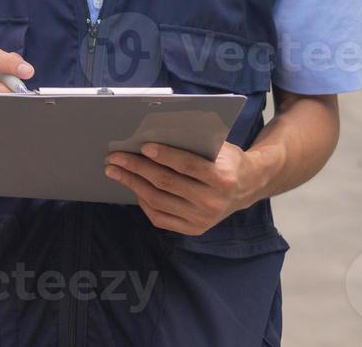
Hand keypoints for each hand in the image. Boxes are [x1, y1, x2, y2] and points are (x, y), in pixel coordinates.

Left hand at [104, 142, 256, 235]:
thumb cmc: (225, 160)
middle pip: (166, 183)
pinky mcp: (194, 229)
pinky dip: (142, 201)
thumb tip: (152, 132)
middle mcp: (213, 202)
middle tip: (114, 157)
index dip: (163, 155)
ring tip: (114, 171)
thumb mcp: (218, 147)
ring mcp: (203, 219)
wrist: (247, 186)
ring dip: (132, 184)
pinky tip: (132, 187)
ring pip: (158, 200)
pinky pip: (160, 217)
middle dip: (136, 168)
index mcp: (222, 178)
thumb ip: (192, 142)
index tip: (142, 146)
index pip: (187, 165)